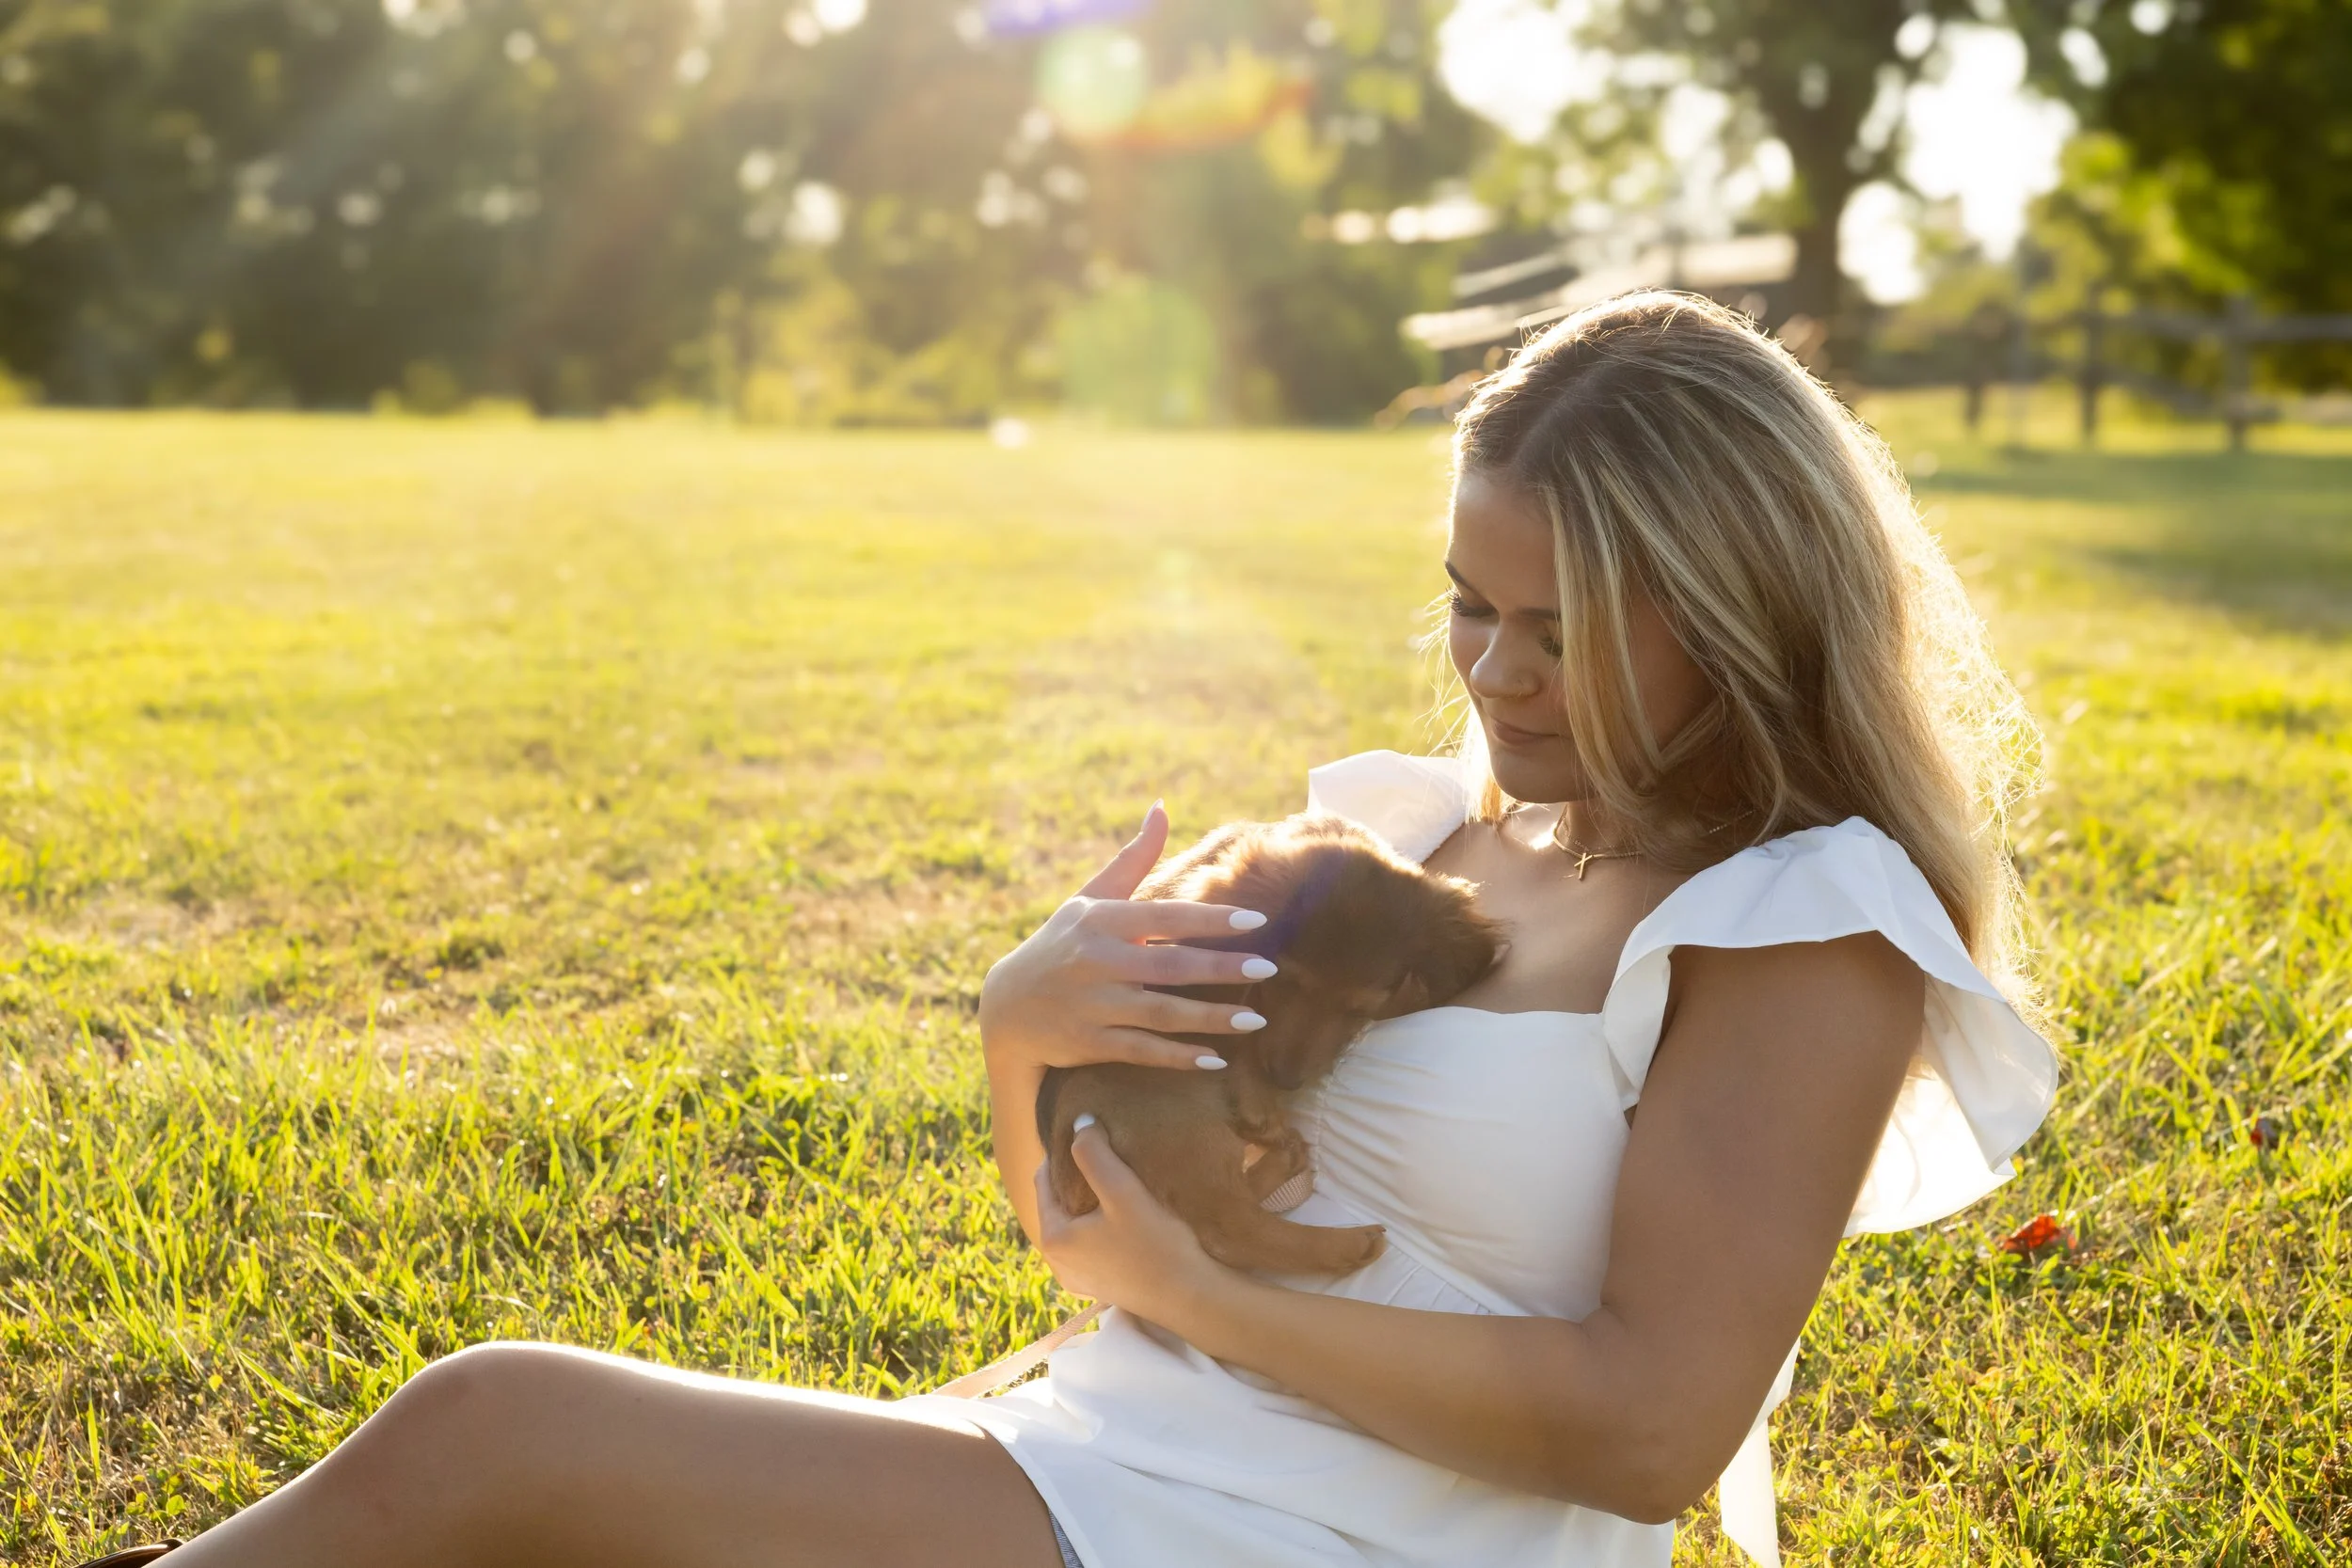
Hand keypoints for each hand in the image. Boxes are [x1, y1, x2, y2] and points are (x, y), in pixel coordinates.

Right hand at [980, 801, 1278, 1073]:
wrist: (1005, 1007)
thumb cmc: (1061, 943)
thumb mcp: (1089, 898)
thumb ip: (1134, 859)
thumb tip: (1163, 806)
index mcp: (1101, 921)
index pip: (1163, 916)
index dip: (1209, 919)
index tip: (1256, 920)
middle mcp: (1096, 961)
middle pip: (1169, 966)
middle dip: (1221, 968)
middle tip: (1270, 967)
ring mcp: (1092, 1005)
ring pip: (1160, 1014)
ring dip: (1210, 1018)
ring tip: (1257, 1019)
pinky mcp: (1088, 1043)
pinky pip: (1141, 1051)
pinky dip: (1177, 1056)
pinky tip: (1216, 1059)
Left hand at [1033, 1118, 1229, 1326]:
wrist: (1194, 1299)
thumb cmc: (1156, 1245)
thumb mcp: (1123, 1191)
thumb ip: (1094, 1154)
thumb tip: (1079, 1122)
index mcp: (1054, 1240)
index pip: (1044, 1181)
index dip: (1062, 1153)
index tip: (1085, 1132)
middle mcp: (1059, 1264)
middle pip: (1060, 1204)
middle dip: (1077, 1177)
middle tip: (1103, 1151)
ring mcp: (1082, 1279)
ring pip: (1077, 1224)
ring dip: (1091, 1201)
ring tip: (1117, 1178)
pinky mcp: (1105, 1285)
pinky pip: (1093, 1243)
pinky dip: (1102, 1224)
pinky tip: (1127, 1214)